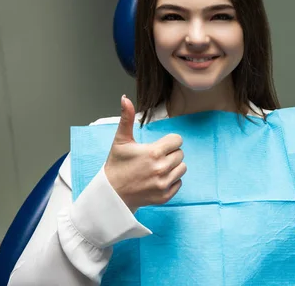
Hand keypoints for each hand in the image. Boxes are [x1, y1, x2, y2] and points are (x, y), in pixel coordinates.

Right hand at [104, 95, 186, 212]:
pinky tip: (156, 179)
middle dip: (170, 154)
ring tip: (156, 168)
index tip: (158, 146)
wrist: (111, 194)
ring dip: (173, 167)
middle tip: (154, 158)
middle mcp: (161, 168)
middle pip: (180, 154)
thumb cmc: (117, 165)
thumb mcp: (121, 141)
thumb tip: (125, 98)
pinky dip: (171, 181)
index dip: (169, 141)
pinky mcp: (165, 196)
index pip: (177, 140)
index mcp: (154, 152)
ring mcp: (164, 184)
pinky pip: (179, 183)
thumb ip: (126, 118)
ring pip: (182, 168)